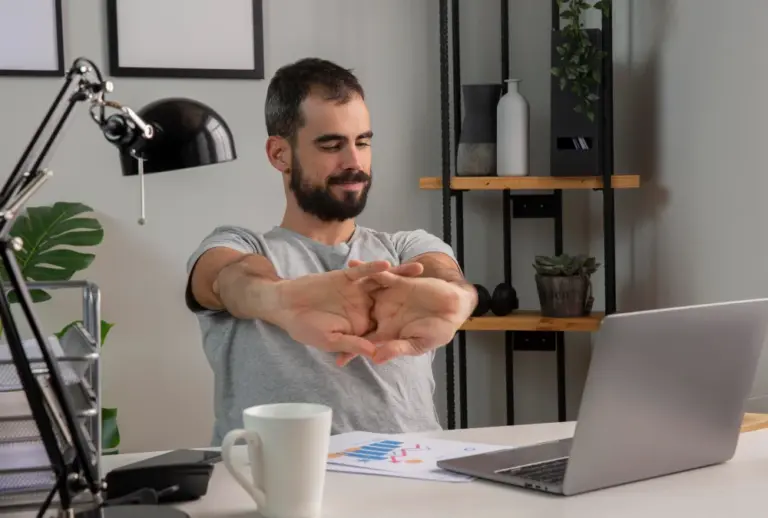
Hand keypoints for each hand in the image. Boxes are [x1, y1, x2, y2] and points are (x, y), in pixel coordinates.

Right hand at [273, 260, 423, 357]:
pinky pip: (363, 273)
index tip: (429, 323)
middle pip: (392, 299)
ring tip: (420, 271)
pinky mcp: (346, 277)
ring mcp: (356, 290)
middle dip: (412, 295)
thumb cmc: (305, 327)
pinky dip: (373, 269)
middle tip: (436, 291)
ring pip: (382, 282)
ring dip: (399, 276)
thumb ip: (352, 343)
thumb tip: (375, 351)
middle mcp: (363, 305)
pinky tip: (386, 265)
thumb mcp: (330, 340)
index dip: (407, 323)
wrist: (285, 305)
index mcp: (362, 324)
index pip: (388, 324)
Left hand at [337, 260, 475, 365]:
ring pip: (364, 293)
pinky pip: (380, 275)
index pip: (365, 341)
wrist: (455, 307)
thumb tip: (375, 358)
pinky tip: (351, 266)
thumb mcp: (418, 343)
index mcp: (388, 332)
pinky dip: (367, 271)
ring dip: (348, 289)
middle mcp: (384, 314)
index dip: (350, 349)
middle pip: (358, 315)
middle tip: (317, 315)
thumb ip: (396, 348)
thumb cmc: (439, 330)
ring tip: (326, 284)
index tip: (333, 357)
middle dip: (340, 315)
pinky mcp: (397, 282)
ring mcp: (389, 297)